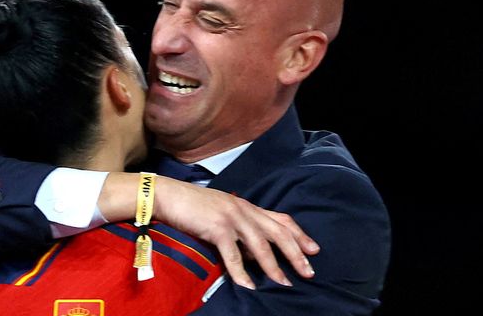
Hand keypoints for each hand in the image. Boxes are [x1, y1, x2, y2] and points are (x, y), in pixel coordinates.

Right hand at [154, 176, 319, 289]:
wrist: (168, 195)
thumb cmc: (192, 206)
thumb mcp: (222, 214)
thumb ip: (239, 230)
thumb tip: (254, 254)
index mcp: (246, 206)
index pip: (281, 219)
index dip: (299, 235)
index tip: (314, 250)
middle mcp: (244, 210)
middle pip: (278, 232)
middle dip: (296, 253)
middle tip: (309, 271)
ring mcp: (231, 218)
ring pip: (260, 245)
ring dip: (274, 266)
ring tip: (284, 283)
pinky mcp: (217, 228)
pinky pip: (233, 255)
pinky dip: (242, 273)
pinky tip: (249, 286)